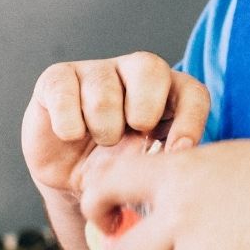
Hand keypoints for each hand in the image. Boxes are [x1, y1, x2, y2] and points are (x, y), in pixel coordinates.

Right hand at [20, 53, 209, 200]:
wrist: (68, 180)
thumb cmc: (115, 169)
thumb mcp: (146, 170)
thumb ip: (164, 158)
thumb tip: (175, 155)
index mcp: (168, 93)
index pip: (192, 91)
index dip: (190, 119)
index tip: (179, 150)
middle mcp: (134, 72)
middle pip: (151, 68)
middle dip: (143, 112)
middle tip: (130, 138)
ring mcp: (95, 70)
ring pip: (104, 91)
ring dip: (102, 129)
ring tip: (98, 140)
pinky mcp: (57, 78)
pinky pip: (64, 93)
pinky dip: (68, 125)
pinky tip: (70, 135)